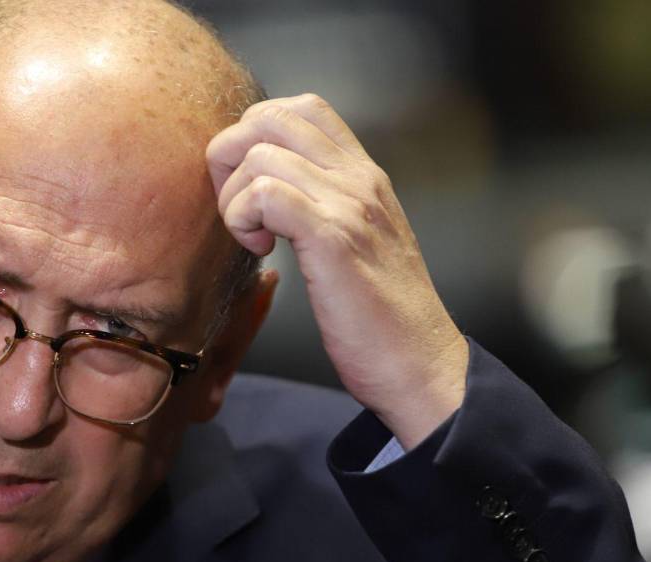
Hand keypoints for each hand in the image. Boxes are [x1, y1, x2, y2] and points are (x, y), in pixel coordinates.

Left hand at [206, 93, 468, 448]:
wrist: (421, 364)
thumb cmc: (379, 316)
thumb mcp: (354, 243)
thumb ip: (322, 205)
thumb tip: (265, 189)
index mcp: (363, 175)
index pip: (301, 107)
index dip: (256, 136)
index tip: (252, 190)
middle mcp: (358, 178)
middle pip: (269, 116)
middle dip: (230, 158)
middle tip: (238, 212)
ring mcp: (349, 203)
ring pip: (260, 154)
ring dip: (235, 199)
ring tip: (254, 240)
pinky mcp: (334, 238)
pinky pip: (265, 194)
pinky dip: (244, 219)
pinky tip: (262, 252)